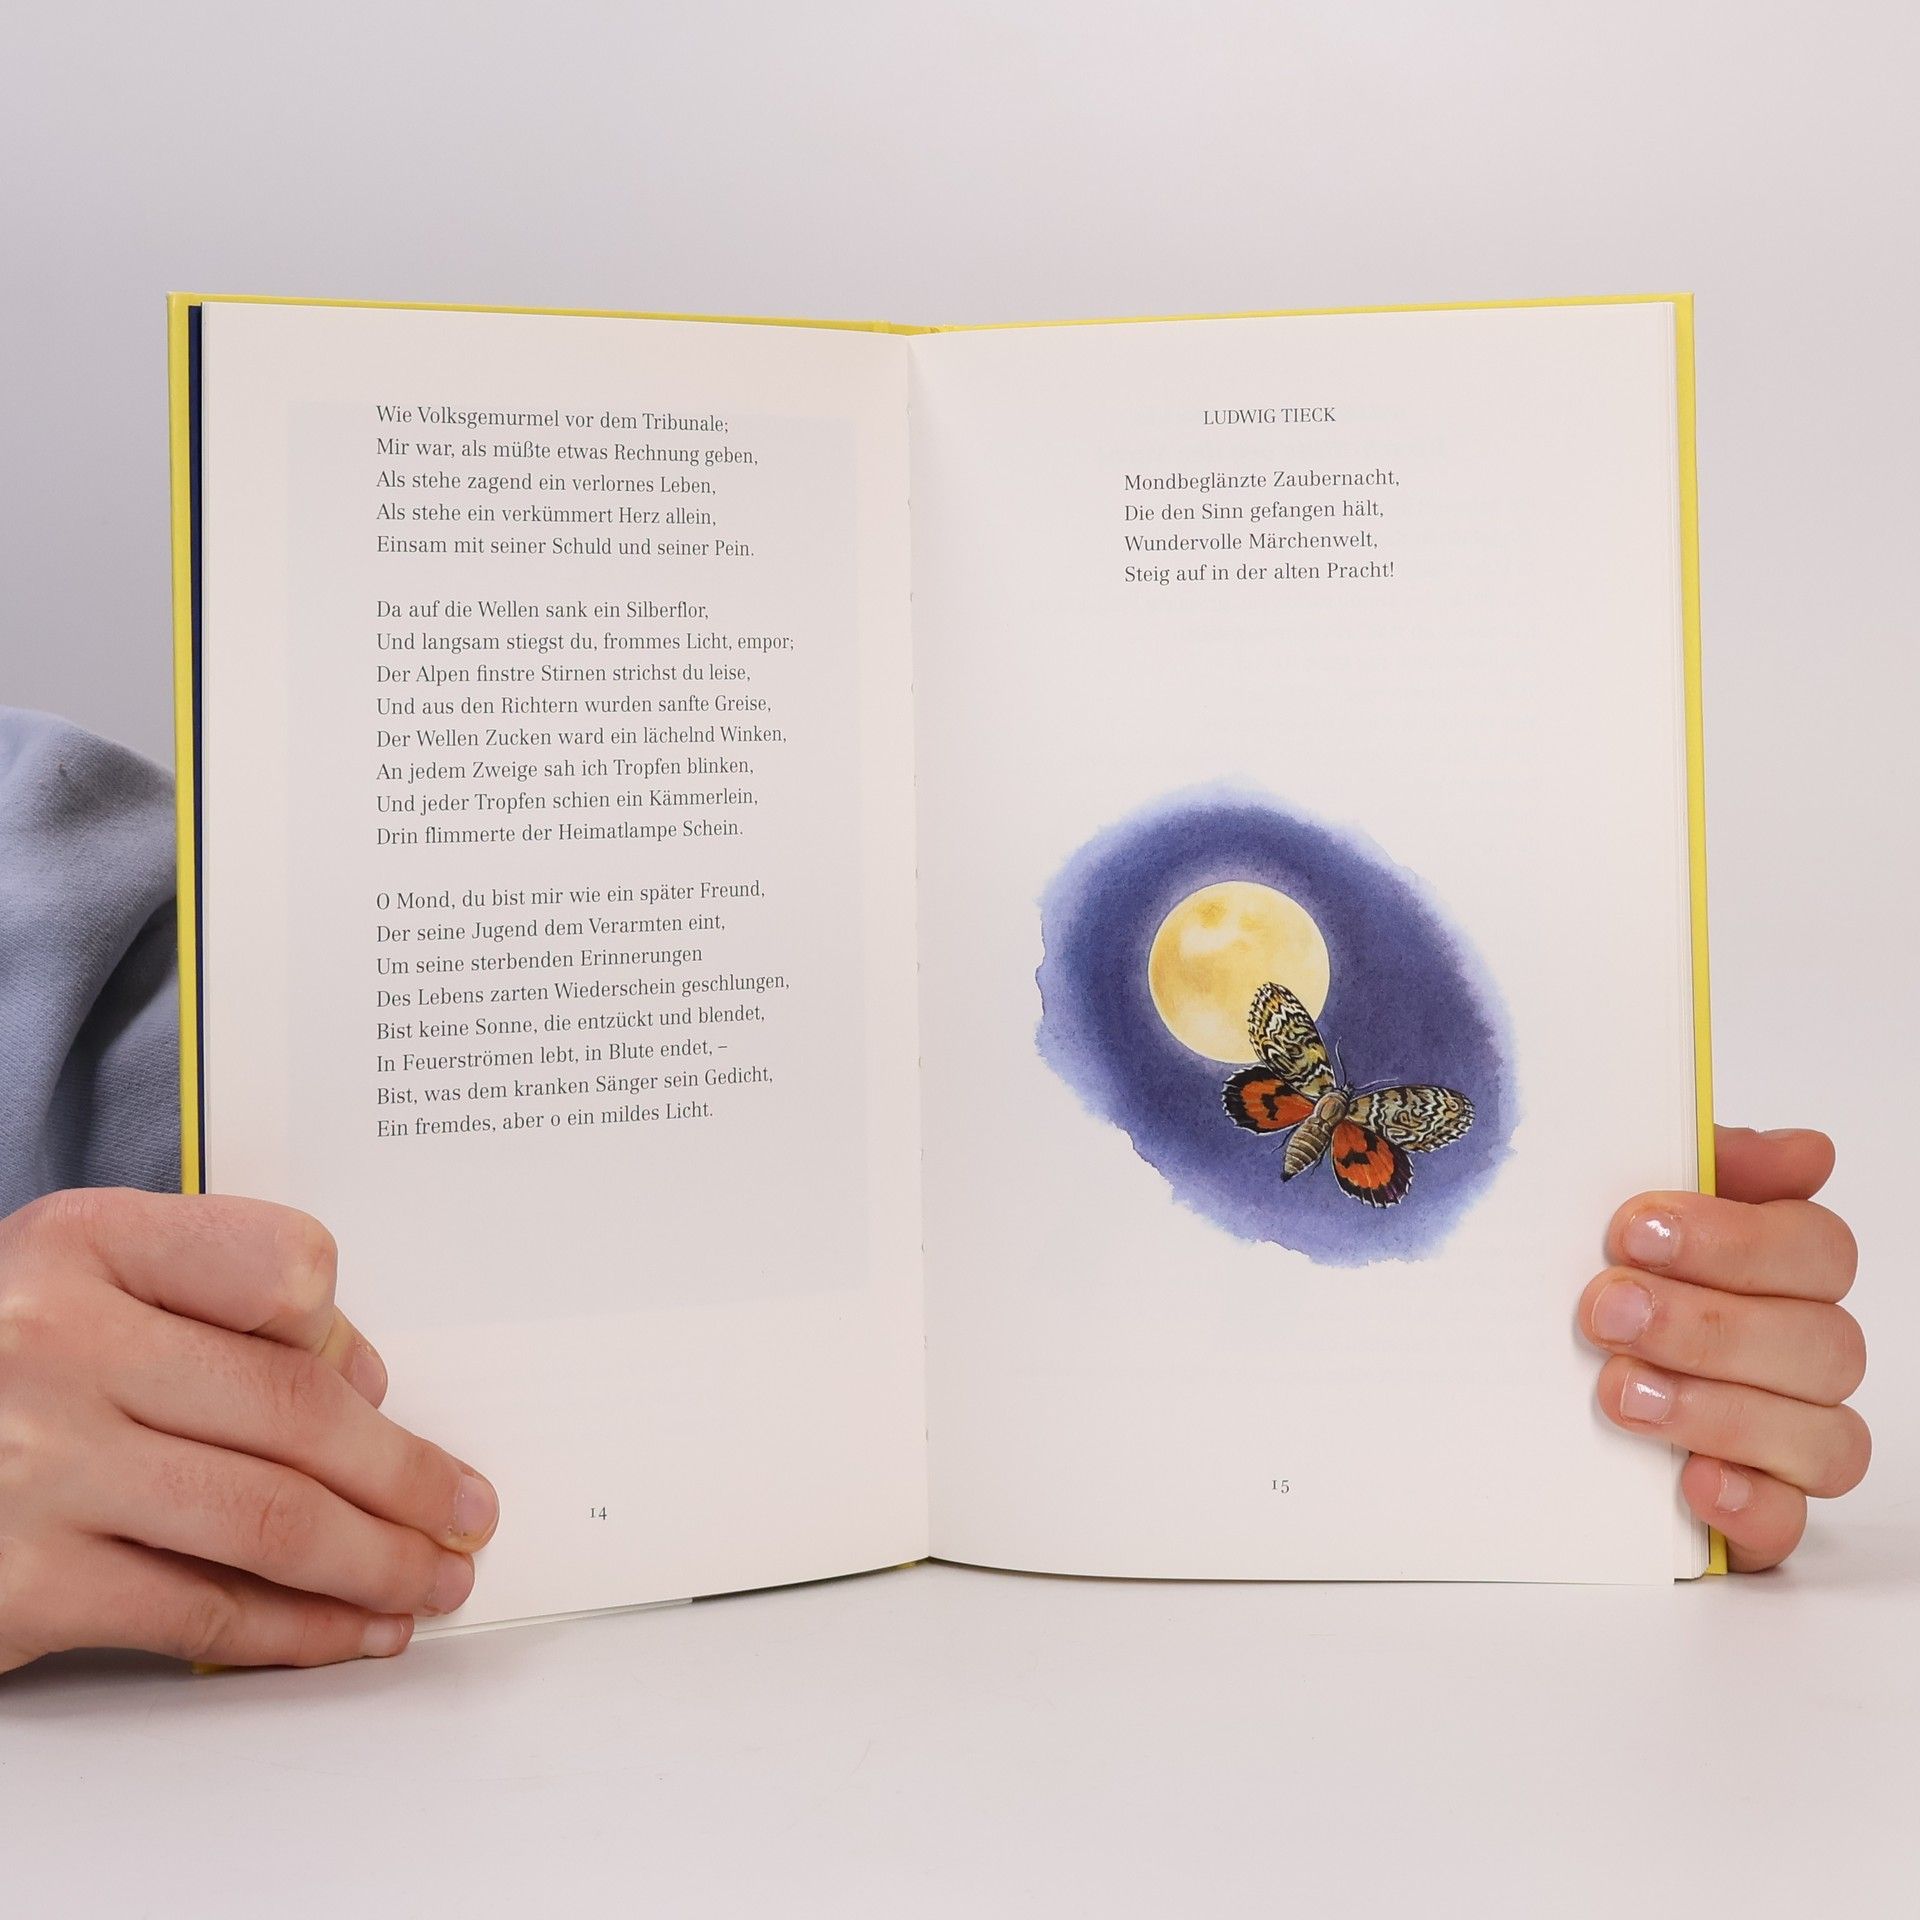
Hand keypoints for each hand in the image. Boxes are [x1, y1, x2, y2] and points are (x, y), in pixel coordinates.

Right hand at [0, 1188, 497, 1672]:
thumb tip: (358, 1381)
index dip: (353, 1336)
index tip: (385, 1390)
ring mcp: (37, 1468)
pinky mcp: (20, 1587)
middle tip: (471, 1509)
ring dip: (380, 1560)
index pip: (283, 1265)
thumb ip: (207, 1298)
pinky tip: (356, 1631)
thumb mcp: (70, 1278)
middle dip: (409, 1475)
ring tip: (440, 1576)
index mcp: (82, 1244)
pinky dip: (300, 1630)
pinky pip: (201, 1611)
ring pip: (270, 1521)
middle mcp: (57, 1343)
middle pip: (298, 1413)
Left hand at [1580, 1126, 1866, 1570]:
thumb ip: (1703, 1162)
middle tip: (1604, 1310)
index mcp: (1780, 1266)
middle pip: (1822, 1343)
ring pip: (1822, 1435)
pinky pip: (1788, 1522)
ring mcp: (1786, 1434)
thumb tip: (1804, 1153)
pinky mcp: (1754, 1507)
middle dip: (1707, 1325)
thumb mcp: (1623, 1198)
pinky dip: (1749, 1503)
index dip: (1736, 1240)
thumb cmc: (1591, 1267)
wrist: (1511, 1368)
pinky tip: (1692, 1479)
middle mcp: (1799, 1349)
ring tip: (1619, 1391)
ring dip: (1719, 1410)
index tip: (1634, 1230)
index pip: (1818, 1248)